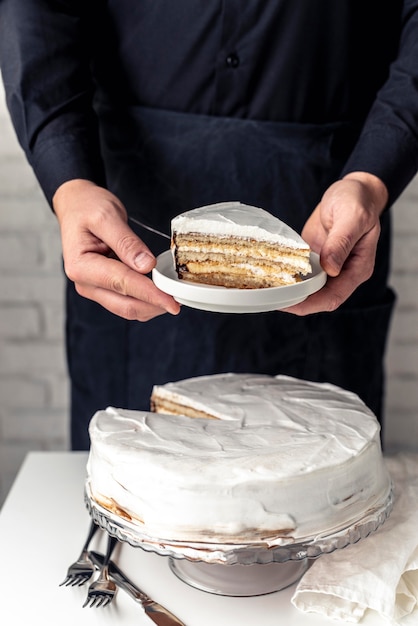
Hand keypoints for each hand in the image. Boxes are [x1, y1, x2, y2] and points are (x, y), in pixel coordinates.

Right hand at [52, 179, 179, 320]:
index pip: (122, 283)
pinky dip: (145, 302)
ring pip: (127, 309)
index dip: (150, 294)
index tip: (172, 300)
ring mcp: (93, 288)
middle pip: (125, 305)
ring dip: (151, 306)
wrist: (77, 206)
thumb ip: (126, 242)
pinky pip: (126, 303)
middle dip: (154, 305)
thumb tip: (146, 266)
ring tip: (173, 296)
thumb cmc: (88, 207)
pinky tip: (160, 293)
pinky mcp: (103, 289)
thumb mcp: (107, 216)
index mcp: (81, 266)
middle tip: (180, 300)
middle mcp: (85, 283)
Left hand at [283, 172, 388, 314]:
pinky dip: (287, 276)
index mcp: (358, 269)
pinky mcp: (316, 258)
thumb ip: (341, 243)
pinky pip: (301, 273)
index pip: (334, 297)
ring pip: (308, 289)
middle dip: (295, 302)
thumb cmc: (357, 201)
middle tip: (269, 299)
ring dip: (289, 292)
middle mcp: (343, 273)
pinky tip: (269, 276)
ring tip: (266, 292)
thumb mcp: (352, 217)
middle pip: (318, 299)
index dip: (311, 303)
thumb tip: (331, 269)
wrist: (352, 189)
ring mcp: (328, 267)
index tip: (289, 303)